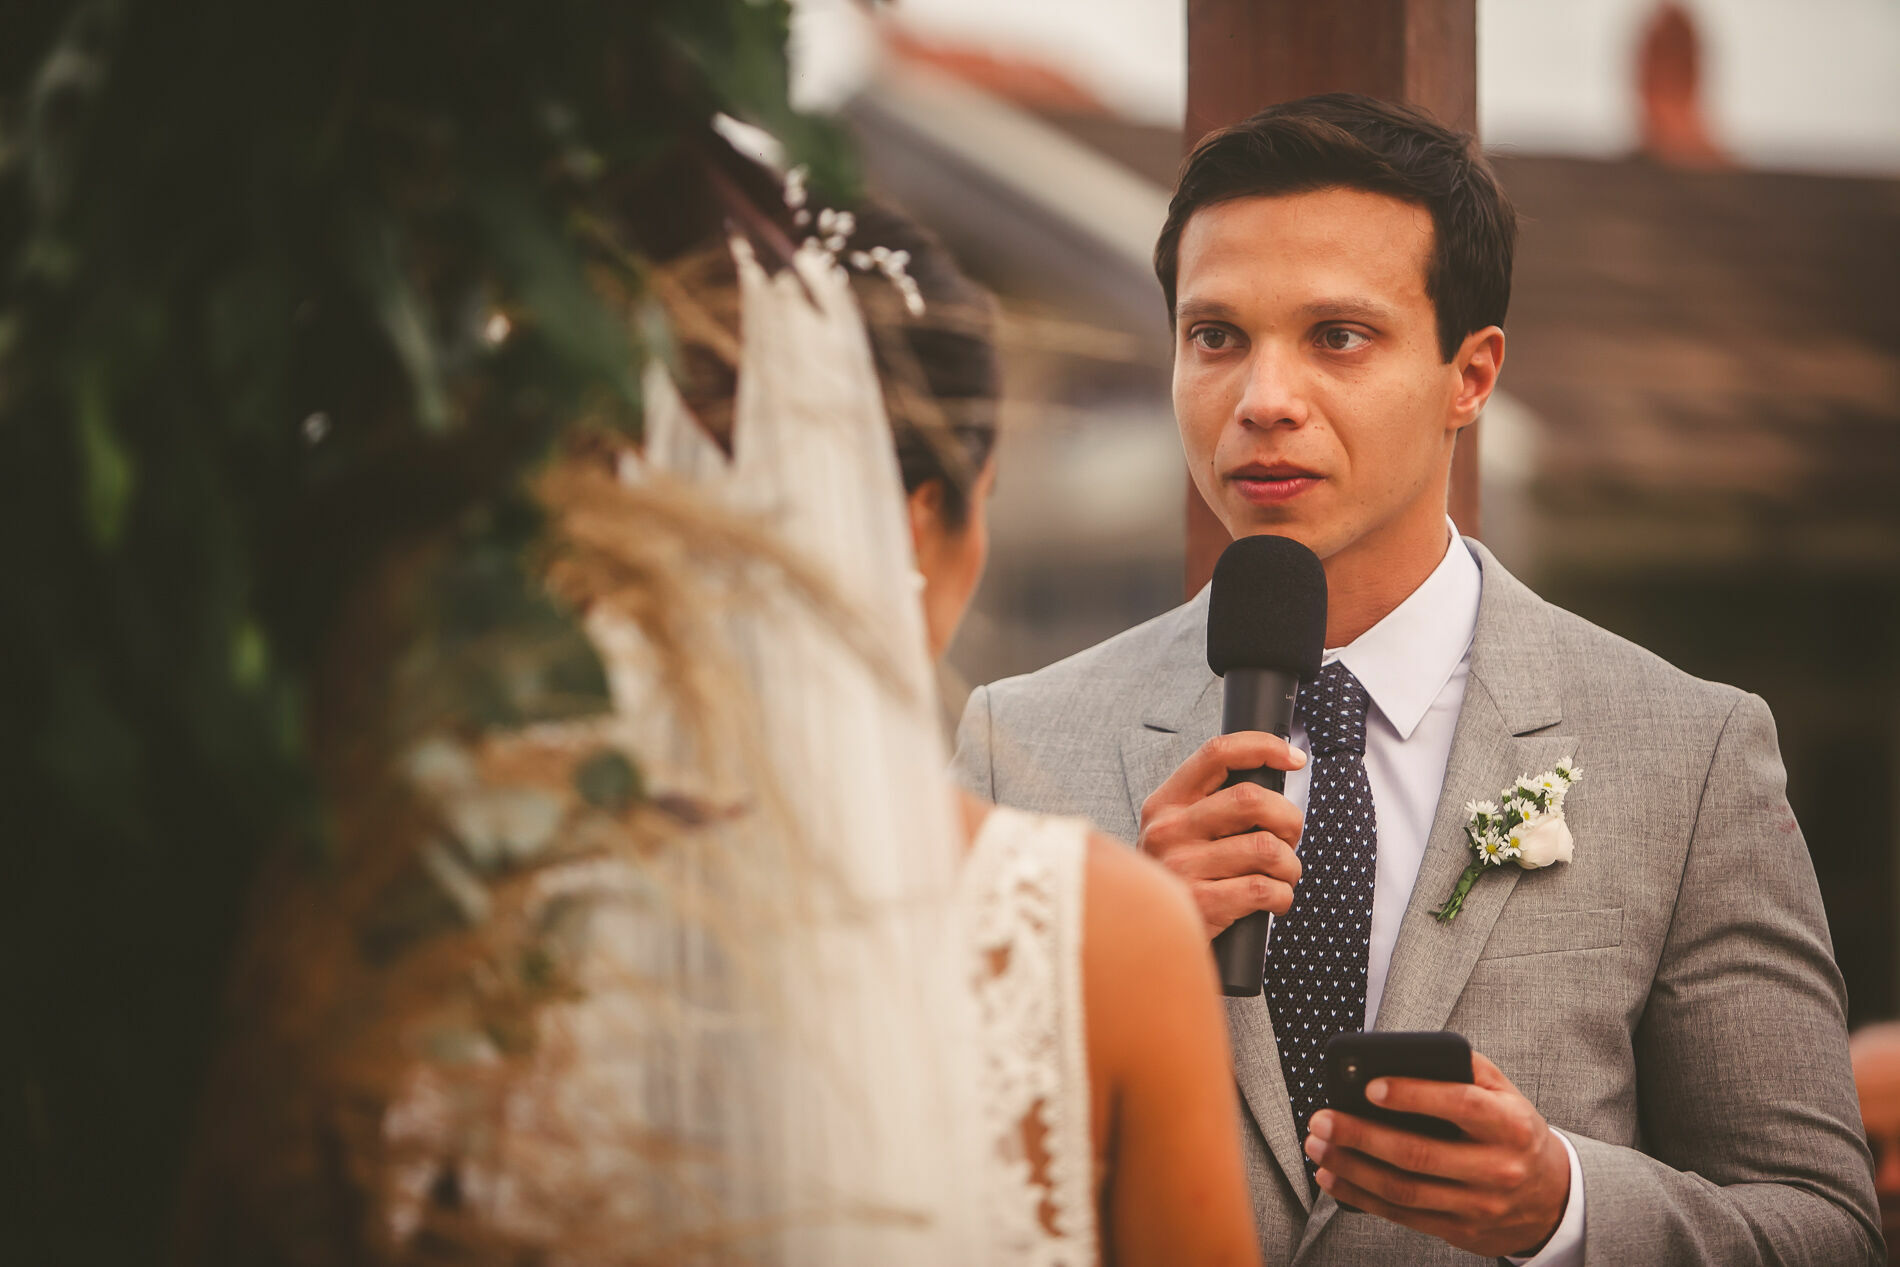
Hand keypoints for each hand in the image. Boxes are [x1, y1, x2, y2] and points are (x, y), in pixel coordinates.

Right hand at [1136, 732, 1305, 938]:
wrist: (1142, 935)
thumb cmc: (1178, 878)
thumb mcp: (1175, 832)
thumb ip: (1210, 805)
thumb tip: (1274, 778)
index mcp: (1165, 803)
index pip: (1216, 753)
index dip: (1262, 746)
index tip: (1294, 758)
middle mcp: (1169, 830)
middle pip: (1252, 800)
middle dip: (1288, 818)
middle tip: (1289, 837)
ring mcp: (1183, 866)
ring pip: (1267, 849)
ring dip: (1290, 865)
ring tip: (1282, 874)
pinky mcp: (1202, 903)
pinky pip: (1265, 889)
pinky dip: (1283, 895)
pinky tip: (1274, 899)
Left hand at [1303, 1051, 1568, 1258]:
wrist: (1553, 1199)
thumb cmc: (1513, 1132)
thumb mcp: (1506, 1094)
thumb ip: (1465, 1068)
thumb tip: (1406, 1053)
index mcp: (1509, 1124)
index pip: (1460, 1105)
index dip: (1413, 1095)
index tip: (1370, 1086)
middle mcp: (1496, 1168)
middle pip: (1419, 1154)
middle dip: (1361, 1135)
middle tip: (1322, 1119)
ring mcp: (1478, 1205)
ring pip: (1403, 1190)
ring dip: (1351, 1168)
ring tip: (1317, 1147)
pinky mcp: (1460, 1230)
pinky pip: (1402, 1216)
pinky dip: (1361, 1196)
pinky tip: (1333, 1177)